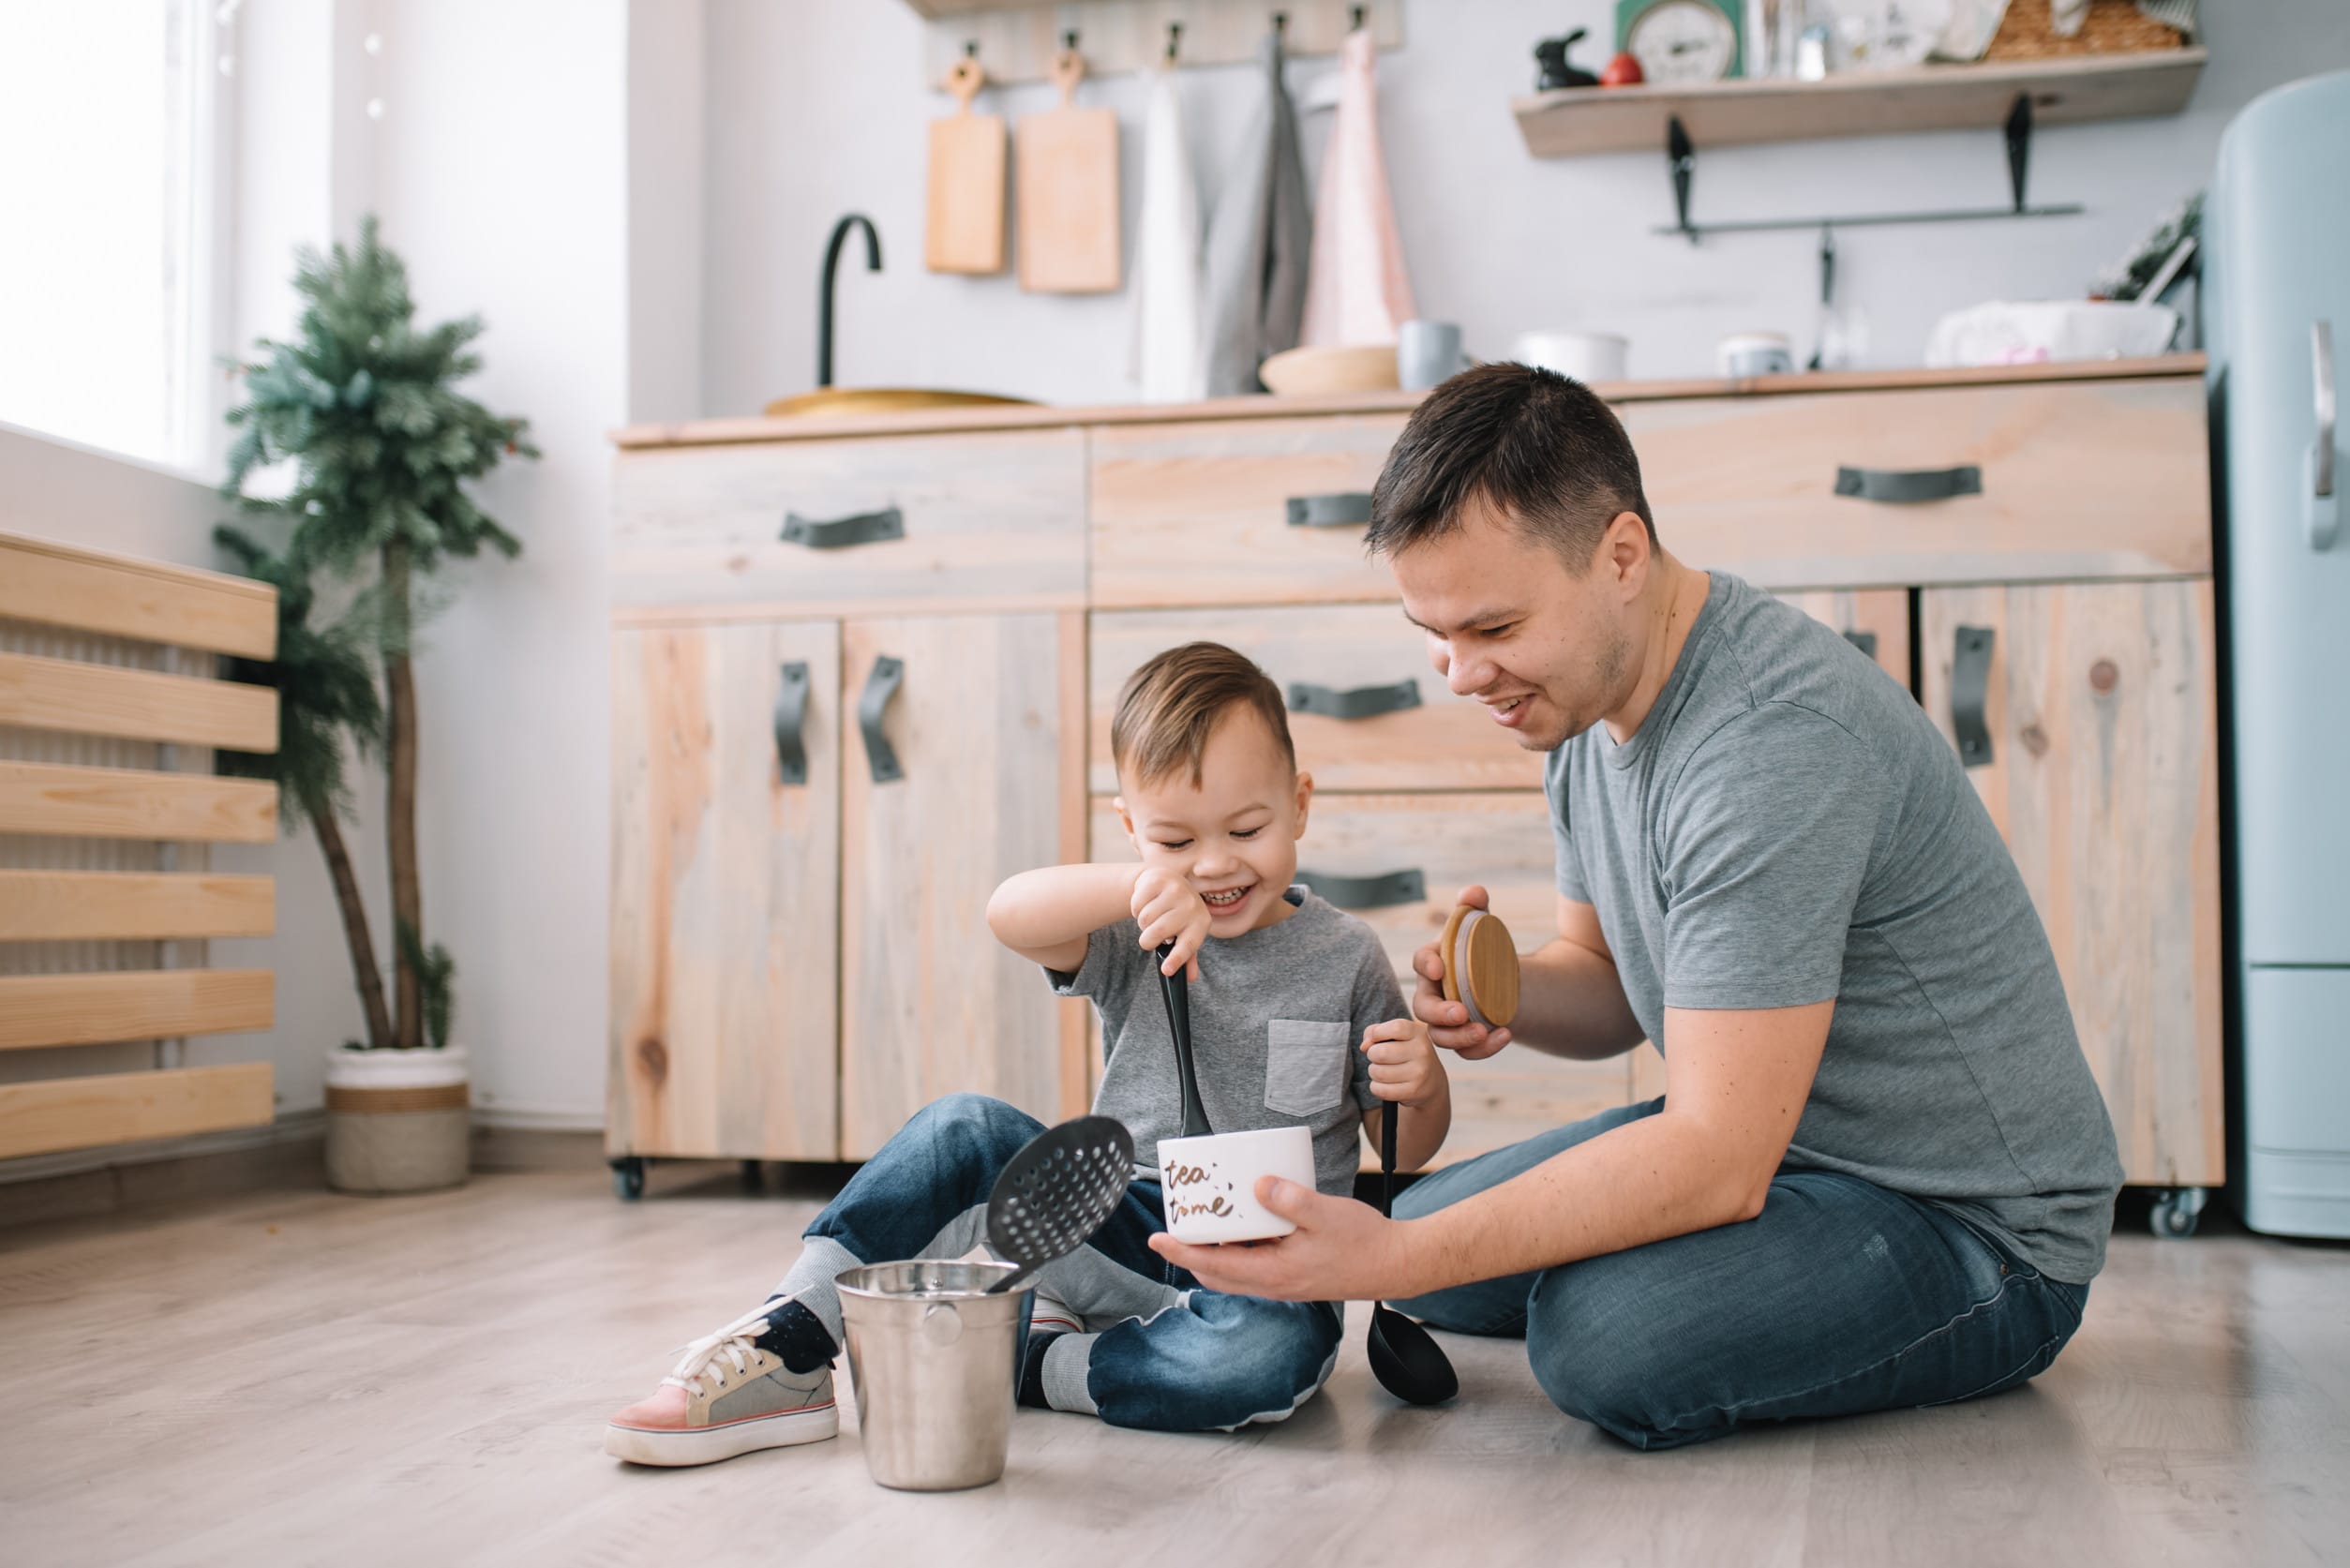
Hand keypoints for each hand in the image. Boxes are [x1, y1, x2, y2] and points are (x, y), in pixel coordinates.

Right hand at [1132, 868, 1207, 979]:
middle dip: (1147, 940)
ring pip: (1145, 919)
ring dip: (1142, 923)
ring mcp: (1176, 889)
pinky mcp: (1158, 879)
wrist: (1167, 880)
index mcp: (1201, 922)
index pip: (1188, 945)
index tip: (1166, 971)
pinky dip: (1135, 908)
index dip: (1177, 959)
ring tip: (1150, 918)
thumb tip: (1190, 977)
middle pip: (1158, 933)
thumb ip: (1187, 955)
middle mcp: (1192, 905)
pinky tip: (1145, 904)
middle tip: (1148, 939)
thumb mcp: (1185, 932)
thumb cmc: (1177, 914)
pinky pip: (1137, 904)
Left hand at [1148, 1177, 1424, 1301]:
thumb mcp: (1325, 1214)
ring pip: (1235, 1272)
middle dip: (1191, 1251)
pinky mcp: (1295, 1276)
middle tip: (1175, 1224)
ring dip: (1215, 1251)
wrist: (1396, 1265)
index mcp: (1275, 1274)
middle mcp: (1274, 1284)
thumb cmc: (1364, 1243)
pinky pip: (1255, 1266)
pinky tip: (1247, 1225)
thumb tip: (1258, 1184)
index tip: (1157, 1237)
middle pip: (1217, 1273)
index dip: (1182, 1250)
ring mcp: (1285, 1283)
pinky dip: (1240, 1249)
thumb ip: (1290, 1200)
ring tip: (1206, 1222)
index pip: (1215, 1266)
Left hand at [1361, 1017, 1443, 1108]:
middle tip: (1379, 1058)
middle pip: (1380, 1053)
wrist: (1431, 1081)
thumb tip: (1364, 1046)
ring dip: (1374, 1072)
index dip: (1377, 1034)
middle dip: (1372, 1056)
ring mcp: (1419, 1072)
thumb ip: (1375, 1031)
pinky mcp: (1413, 1091)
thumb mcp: (1396, 1035)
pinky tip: (1385, 1084)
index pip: (1394, 1028)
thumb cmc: (1407, 1053)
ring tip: (1383, 1071)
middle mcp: (1421, 1051)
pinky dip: (1376, 1088)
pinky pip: (1381, 1090)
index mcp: (1417, 1033)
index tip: (1377, 1040)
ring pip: (1378, 1073)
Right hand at [1411, 883, 1511, 1059]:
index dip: (1426, 965)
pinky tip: (1505, 1035)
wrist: (1501, 981)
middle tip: (1461, 1013)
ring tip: (1483, 1031)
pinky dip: (1483, 1049)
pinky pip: (1465, 1052)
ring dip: (1459, 1038)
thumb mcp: (1482, 926)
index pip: (1421, 962)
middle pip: (1423, 1008)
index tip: (1441, 967)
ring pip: (1440, 1037)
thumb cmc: (1483, 950)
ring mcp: (1445, 1021)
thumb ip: (1475, 907)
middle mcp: (1433, 995)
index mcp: (1434, 964)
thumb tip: (1474, 892)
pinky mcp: (1462, 1039)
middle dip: (1439, 1013)